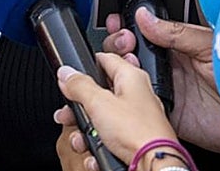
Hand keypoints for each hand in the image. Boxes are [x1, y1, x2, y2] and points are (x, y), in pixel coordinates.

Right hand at [54, 53, 176, 169]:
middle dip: (80, 106)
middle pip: (100, 92)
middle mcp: (136, 94)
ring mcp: (136, 116)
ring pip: (102, 117)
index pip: (105, 59)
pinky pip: (110, 135)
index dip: (85, 66)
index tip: (69, 76)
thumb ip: (80, 86)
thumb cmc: (136, 131)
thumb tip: (66, 73)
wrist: (153, 164)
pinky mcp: (134, 137)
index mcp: (131, 77)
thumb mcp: (99, 103)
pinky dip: (98, 143)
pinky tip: (93, 152)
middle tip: (68, 114)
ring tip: (79, 139)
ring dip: (86, 129)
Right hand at [102, 8, 219, 162]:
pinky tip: (126, 90)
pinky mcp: (167, 113)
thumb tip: (147, 17)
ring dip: (119, 71)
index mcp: (180, 45)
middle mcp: (171, 66)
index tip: (118, 21)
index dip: (128, 26)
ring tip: (124, 63)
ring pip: (130, 79)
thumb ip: (178, 33)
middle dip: (118, 45)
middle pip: (131, 54)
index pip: (145, 31)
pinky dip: (127, 100)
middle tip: (123, 42)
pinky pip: (140, 107)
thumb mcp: (210, 46)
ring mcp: (167, 90)